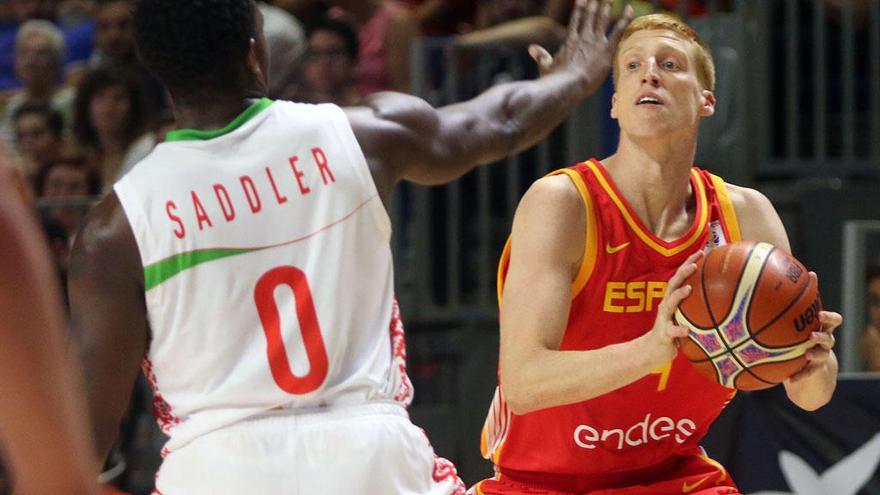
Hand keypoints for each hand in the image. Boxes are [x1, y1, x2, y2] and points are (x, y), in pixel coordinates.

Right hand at [529, 0, 633, 94]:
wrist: (569, 85)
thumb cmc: (556, 80)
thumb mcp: (546, 66)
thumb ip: (541, 55)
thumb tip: (532, 48)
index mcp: (570, 42)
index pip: (575, 22)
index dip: (579, 10)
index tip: (581, 0)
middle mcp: (583, 38)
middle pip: (590, 17)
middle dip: (594, 5)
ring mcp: (595, 42)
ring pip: (603, 20)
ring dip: (607, 8)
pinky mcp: (607, 50)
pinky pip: (618, 31)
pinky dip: (625, 19)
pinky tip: (630, 9)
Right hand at [639, 250, 703, 370]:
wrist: (652, 351)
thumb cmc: (673, 333)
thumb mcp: (685, 318)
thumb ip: (697, 309)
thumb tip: (726, 302)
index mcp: (672, 300)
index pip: (680, 277)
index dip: (689, 263)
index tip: (702, 252)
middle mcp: (666, 306)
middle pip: (673, 284)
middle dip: (683, 272)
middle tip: (695, 263)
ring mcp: (663, 319)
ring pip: (670, 303)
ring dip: (679, 295)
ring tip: (689, 288)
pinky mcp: (663, 334)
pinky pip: (671, 331)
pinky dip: (678, 330)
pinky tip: (686, 330)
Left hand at [788, 272, 841, 382]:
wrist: (809, 369)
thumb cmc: (799, 339)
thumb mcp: (793, 324)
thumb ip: (786, 307)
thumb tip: (772, 283)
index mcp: (819, 327)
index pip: (832, 320)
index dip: (828, 317)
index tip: (819, 313)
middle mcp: (823, 341)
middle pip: (829, 337)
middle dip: (822, 335)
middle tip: (811, 334)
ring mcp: (820, 357)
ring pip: (822, 355)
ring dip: (815, 353)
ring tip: (806, 353)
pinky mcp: (813, 371)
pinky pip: (807, 374)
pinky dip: (799, 376)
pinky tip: (788, 379)